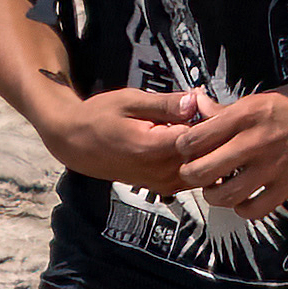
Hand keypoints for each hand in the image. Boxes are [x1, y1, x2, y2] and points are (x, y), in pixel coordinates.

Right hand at [44, 85, 212, 192]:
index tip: (209, 104)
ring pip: (202, 168)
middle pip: (206, 155)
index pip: (202, 138)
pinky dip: (197, 160)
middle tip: (208, 112)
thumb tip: (196, 101)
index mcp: (153, 149)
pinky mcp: (163, 188)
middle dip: (213, 134)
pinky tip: (189, 141)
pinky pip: (192, 176)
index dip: (210, 119)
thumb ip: (166, 104)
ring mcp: (162, 184)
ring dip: (206, 148)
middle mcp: (160, 172)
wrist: (74, 143)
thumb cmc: (99, 117)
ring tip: (196, 125)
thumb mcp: (130, 101)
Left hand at [174, 66, 287, 217]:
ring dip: (214, 195)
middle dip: (191, 175)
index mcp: (246, 114)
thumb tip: (199, 107)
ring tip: (219, 188)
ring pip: (224, 195)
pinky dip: (244, 208)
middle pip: (200, 171)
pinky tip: (246, 198)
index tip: (190, 149)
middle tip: (198, 172)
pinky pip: (255, 209)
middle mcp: (256, 141)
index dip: (183, 148)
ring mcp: (274, 166)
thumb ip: (230, 110)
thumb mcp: (265, 97)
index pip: (193, 139)